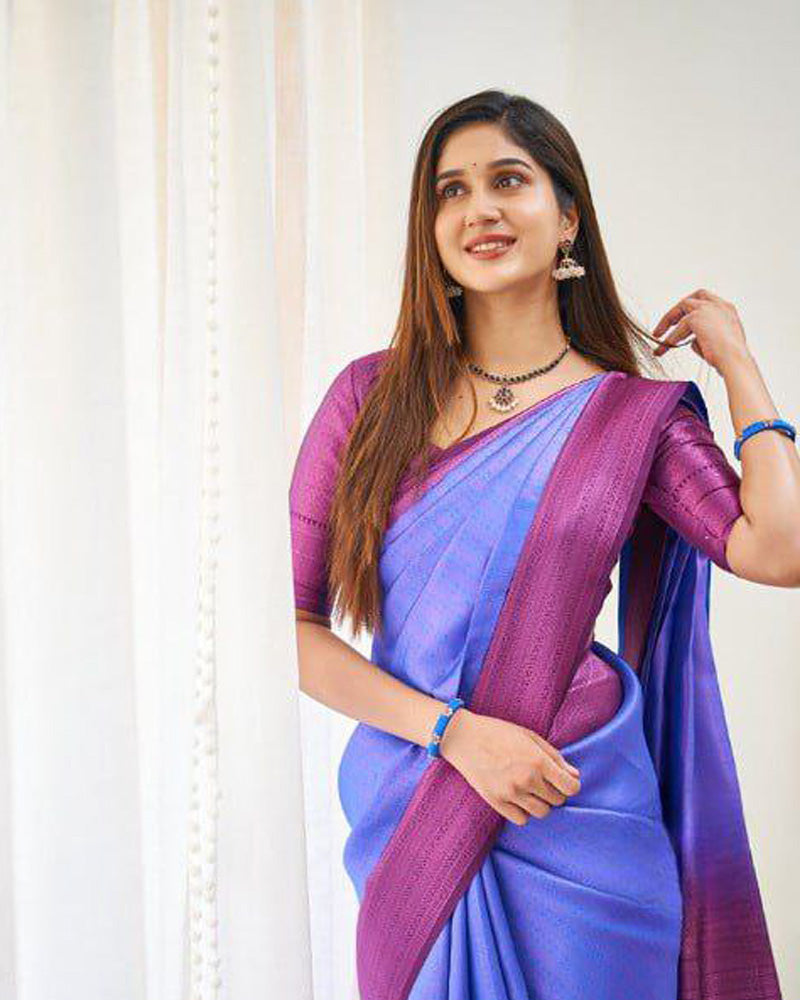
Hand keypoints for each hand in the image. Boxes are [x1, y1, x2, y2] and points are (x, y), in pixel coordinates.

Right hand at [439, 708, 581, 825]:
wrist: (463, 738)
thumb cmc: (498, 732)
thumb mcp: (529, 736)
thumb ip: (554, 756)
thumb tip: (573, 775)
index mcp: (538, 761)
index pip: (570, 787)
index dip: (571, 785)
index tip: (564, 780)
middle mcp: (527, 779)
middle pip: (557, 801)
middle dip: (555, 791)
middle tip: (543, 780)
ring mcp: (511, 793)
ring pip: (542, 813)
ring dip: (541, 803)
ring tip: (530, 789)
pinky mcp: (496, 802)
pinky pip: (522, 819)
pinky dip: (523, 811)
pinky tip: (517, 797)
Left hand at [651, 287, 751, 376]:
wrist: (735, 362)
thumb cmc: (729, 359)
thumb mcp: (718, 343)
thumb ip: (705, 336)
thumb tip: (690, 340)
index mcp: (727, 311)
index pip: (707, 301)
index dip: (692, 308)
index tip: (681, 320)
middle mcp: (720, 306)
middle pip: (693, 299)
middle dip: (677, 310)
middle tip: (665, 325)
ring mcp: (709, 309)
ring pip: (682, 308)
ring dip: (667, 322)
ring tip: (657, 336)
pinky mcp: (697, 317)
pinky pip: (678, 327)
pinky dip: (670, 338)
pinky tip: (663, 349)